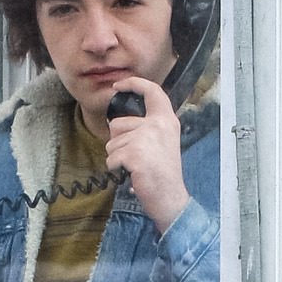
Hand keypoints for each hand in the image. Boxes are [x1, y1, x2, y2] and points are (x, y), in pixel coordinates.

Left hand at [104, 75, 190, 231]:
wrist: (169, 197)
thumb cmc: (163, 173)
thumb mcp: (163, 142)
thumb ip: (148, 128)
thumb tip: (117, 125)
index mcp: (166, 120)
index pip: (152, 91)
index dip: (134, 84)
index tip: (119, 85)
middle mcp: (158, 125)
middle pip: (118, 124)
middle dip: (117, 141)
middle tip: (134, 156)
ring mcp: (146, 139)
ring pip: (112, 143)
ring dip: (117, 157)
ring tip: (135, 166)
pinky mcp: (134, 154)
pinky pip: (111, 158)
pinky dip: (116, 168)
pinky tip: (131, 173)